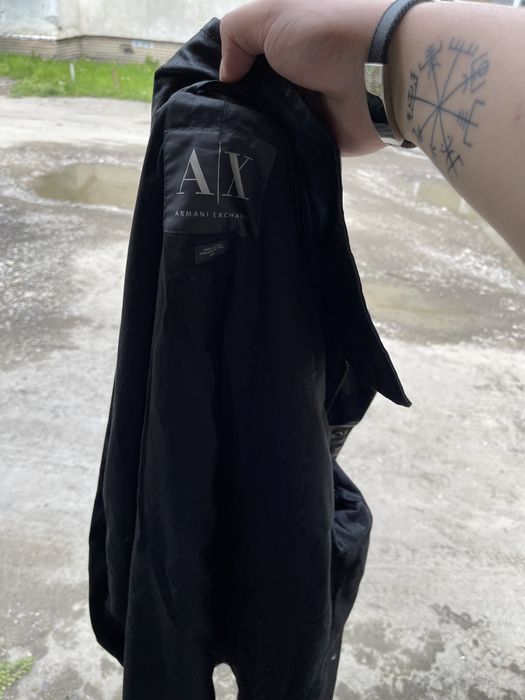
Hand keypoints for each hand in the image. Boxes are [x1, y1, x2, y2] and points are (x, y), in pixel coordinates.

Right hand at [219, 0, 391, 155]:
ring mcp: (304, 106)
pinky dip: (269, 151)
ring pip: (263, 122)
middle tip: (211, 121)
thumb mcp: (270, 12)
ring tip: (222, 143)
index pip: (243, 56)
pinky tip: (245, 159)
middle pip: (250, 93)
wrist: (377, 76)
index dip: (224, 71)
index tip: (204, 91)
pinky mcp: (314, 137)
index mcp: (284, 38)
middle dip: (231, 106)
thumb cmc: (325, 33)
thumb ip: (236, 34)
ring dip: (248, 131)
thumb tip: (227, 75)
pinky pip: (283, 146)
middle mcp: (292, 71)